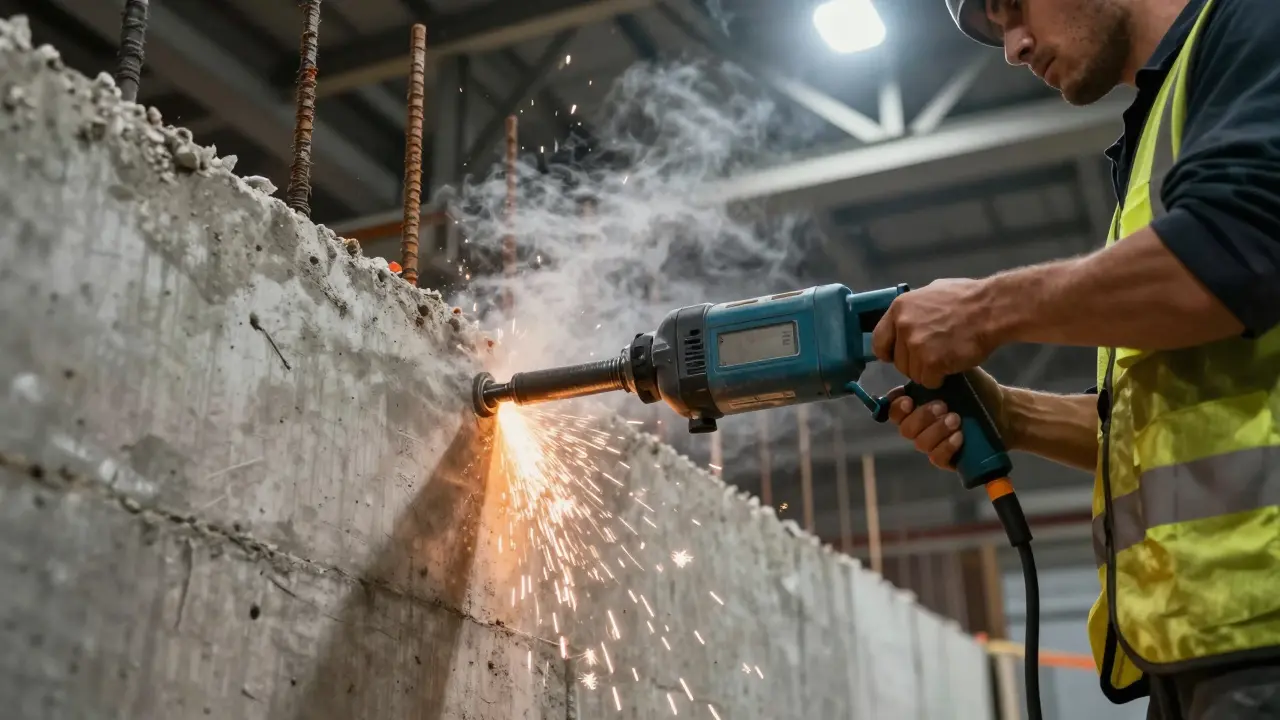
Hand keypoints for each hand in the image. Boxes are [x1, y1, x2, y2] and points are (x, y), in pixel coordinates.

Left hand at [872, 278, 1001, 387]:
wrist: (992, 309)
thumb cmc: (967, 297)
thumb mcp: (931, 292)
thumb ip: (914, 310)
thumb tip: (906, 319)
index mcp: (899, 308)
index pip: (879, 340)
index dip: (889, 352)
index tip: (899, 356)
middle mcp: (902, 326)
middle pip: (898, 361)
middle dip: (914, 363)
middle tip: (934, 356)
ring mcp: (915, 345)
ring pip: (913, 373)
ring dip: (928, 371)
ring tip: (947, 358)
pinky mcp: (930, 362)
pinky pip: (928, 381)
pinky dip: (939, 379)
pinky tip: (952, 366)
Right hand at [885, 368, 1011, 469]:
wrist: (1003, 410)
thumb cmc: (978, 391)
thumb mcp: (956, 375)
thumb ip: (935, 372)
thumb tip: (918, 365)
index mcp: (917, 405)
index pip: (894, 409)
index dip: (896, 407)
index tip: (908, 400)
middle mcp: (920, 426)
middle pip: (905, 428)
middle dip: (922, 416)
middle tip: (943, 405)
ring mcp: (932, 443)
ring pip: (920, 443)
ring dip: (936, 430)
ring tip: (956, 419)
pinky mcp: (946, 459)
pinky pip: (936, 458)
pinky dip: (946, 446)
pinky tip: (959, 437)